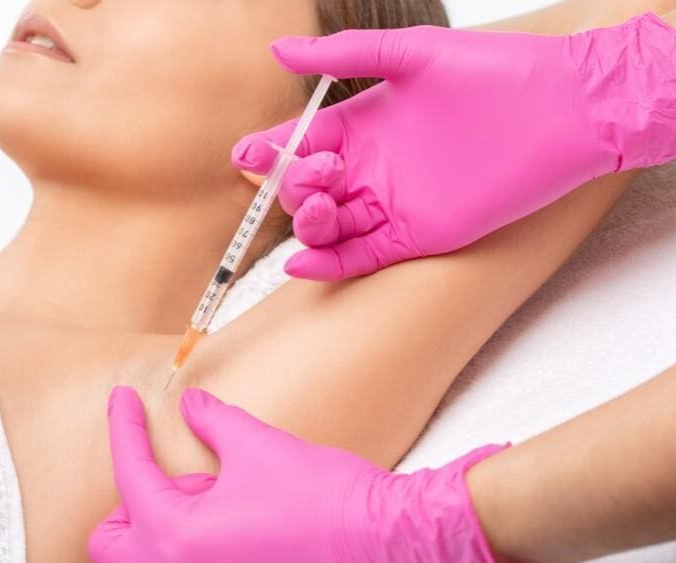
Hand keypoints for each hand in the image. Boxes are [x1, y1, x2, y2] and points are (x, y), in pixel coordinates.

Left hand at [88, 386, 546, 562]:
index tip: (122, 399)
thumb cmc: (323, 495)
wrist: (385, 547)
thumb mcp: (257, 444)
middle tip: (173, 482)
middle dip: (128, 507)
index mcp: (174, 534)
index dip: (125, 426)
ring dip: (145, 559)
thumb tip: (190, 404)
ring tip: (188, 528)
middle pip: (108, 546)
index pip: (129, 473)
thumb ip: (211, 420)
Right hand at [233, 14, 675, 280]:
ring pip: (328, 226)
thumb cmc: (494, 72)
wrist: (563, 110)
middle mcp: (371, 167)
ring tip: (317, 205)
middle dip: (293, 185)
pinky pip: (358, 257)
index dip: (269, 151)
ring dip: (307, 222)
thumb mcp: (410, 55)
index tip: (246, 155)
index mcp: (365, 124)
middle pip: (307, 189)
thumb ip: (344, 56)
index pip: (301, 143)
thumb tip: (278, 51)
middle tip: (312, 172)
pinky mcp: (414, 236)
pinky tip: (299, 262)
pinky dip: (326, 263)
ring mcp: (390, 204)